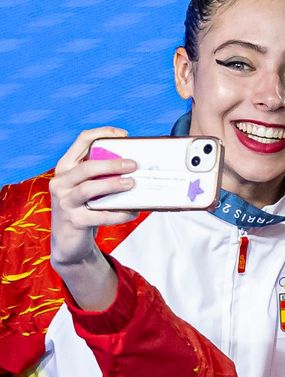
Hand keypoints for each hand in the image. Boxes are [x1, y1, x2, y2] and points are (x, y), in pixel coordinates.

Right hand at [49, 128, 133, 307]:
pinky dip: (119, 213)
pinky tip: (133, 212)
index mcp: (65, 168)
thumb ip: (100, 175)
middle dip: (112, 164)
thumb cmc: (83, 209)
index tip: (123, 136)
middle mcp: (60, 182)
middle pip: (87, 167)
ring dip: (113, 185)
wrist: (68, 243)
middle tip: (133, 165)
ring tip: (132, 184)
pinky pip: (100, 216)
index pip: (81, 141)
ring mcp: (65, 202)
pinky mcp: (74, 221)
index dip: (102, 134)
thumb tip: (133, 165)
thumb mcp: (86, 188)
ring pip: (90, 189)